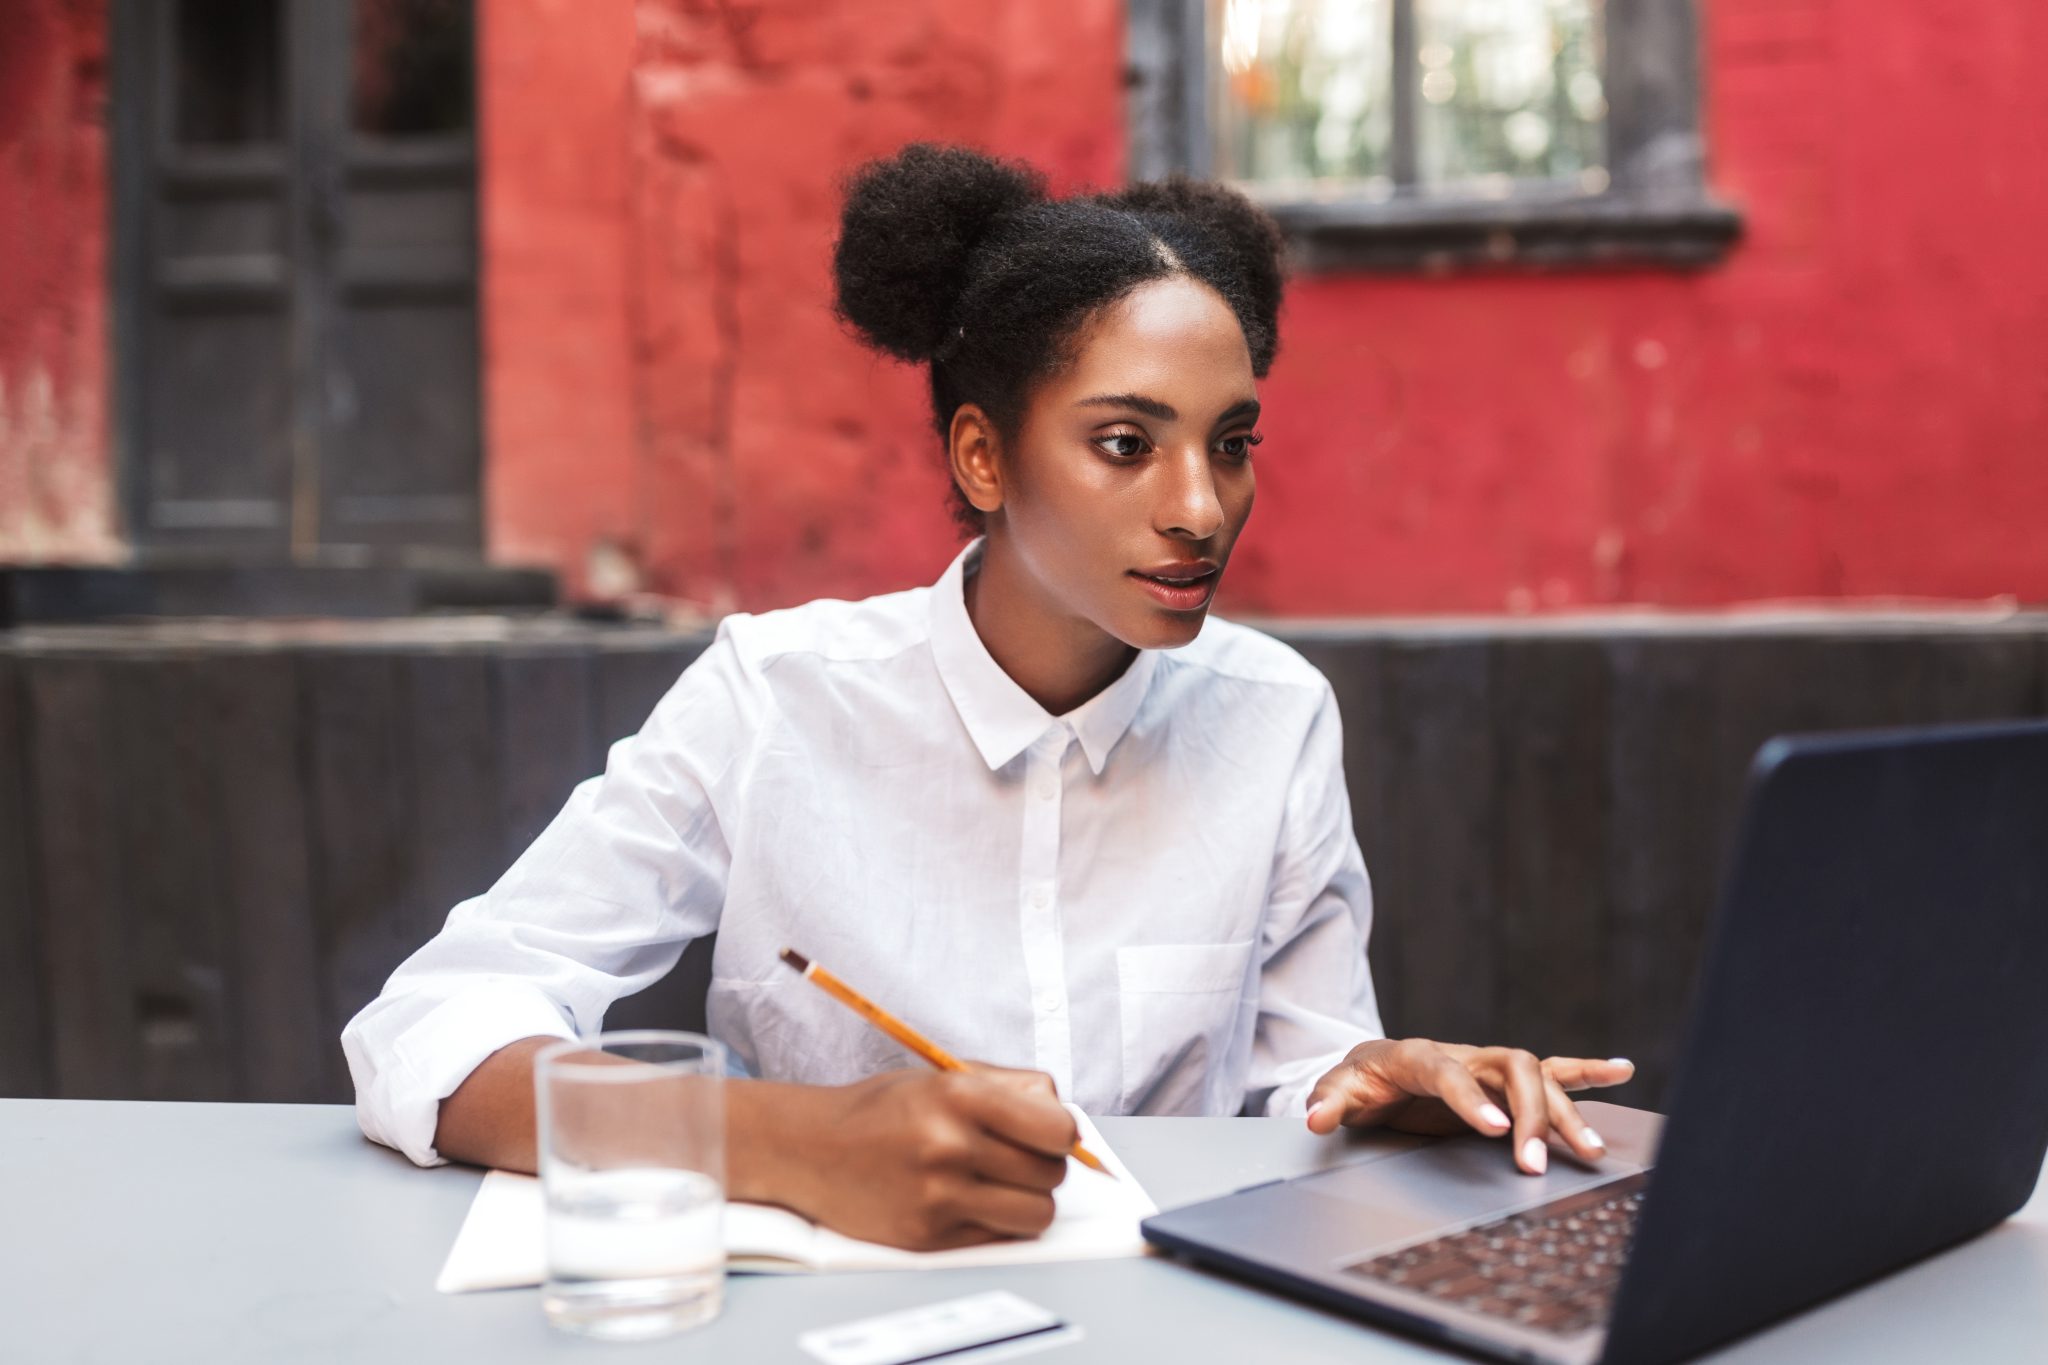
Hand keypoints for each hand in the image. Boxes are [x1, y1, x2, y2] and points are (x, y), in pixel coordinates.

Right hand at [766, 1065, 1076, 1250]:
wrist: (810, 1148)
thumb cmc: (882, 1109)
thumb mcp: (942, 1076)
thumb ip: (1009, 1089)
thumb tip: (1064, 1121)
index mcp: (958, 1095)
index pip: (1056, 1129)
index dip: (1061, 1135)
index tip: (1049, 1136)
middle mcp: (949, 1146)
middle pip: (1050, 1174)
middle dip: (1044, 1167)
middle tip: (1017, 1160)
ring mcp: (938, 1196)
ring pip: (1035, 1215)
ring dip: (1027, 1203)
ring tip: (1000, 1186)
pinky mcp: (928, 1237)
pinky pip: (998, 1238)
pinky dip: (994, 1223)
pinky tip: (968, 1202)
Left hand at [1303, 1038, 1634, 1173]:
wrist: (1374, 1067)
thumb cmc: (1359, 1081)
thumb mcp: (1337, 1090)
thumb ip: (1328, 1102)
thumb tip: (1315, 1118)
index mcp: (1418, 1055)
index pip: (1449, 1072)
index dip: (1473, 1100)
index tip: (1498, 1132)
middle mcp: (1462, 1054)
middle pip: (1510, 1070)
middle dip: (1529, 1116)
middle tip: (1533, 1166)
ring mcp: (1487, 1064)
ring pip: (1538, 1077)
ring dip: (1566, 1112)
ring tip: (1591, 1151)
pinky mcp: (1504, 1079)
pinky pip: (1553, 1069)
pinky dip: (1588, 1070)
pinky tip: (1622, 1071)